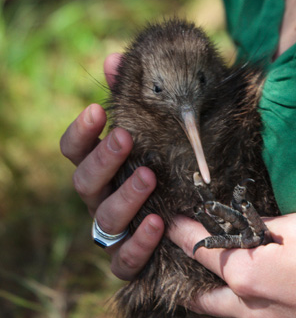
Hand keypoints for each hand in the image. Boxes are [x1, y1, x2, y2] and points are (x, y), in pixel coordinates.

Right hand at [60, 53, 163, 280]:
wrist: (198, 208)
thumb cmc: (169, 157)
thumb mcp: (156, 124)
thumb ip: (133, 94)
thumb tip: (114, 58)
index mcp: (102, 165)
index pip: (74, 149)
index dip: (81, 131)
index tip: (98, 109)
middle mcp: (101, 196)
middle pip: (84, 182)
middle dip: (103, 159)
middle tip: (126, 138)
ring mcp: (115, 229)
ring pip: (104, 219)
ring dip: (125, 197)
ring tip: (150, 176)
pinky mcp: (132, 258)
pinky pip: (125, 260)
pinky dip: (139, 244)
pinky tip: (159, 222)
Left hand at [168, 212, 295, 317]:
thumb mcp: (293, 225)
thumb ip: (257, 226)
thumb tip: (239, 224)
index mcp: (244, 273)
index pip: (199, 248)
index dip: (180, 230)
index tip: (168, 218)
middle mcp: (246, 303)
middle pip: (200, 289)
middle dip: (185, 269)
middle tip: (180, 247)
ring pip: (216, 312)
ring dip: (204, 293)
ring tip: (200, 274)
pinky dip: (225, 307)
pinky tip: (232, 292)